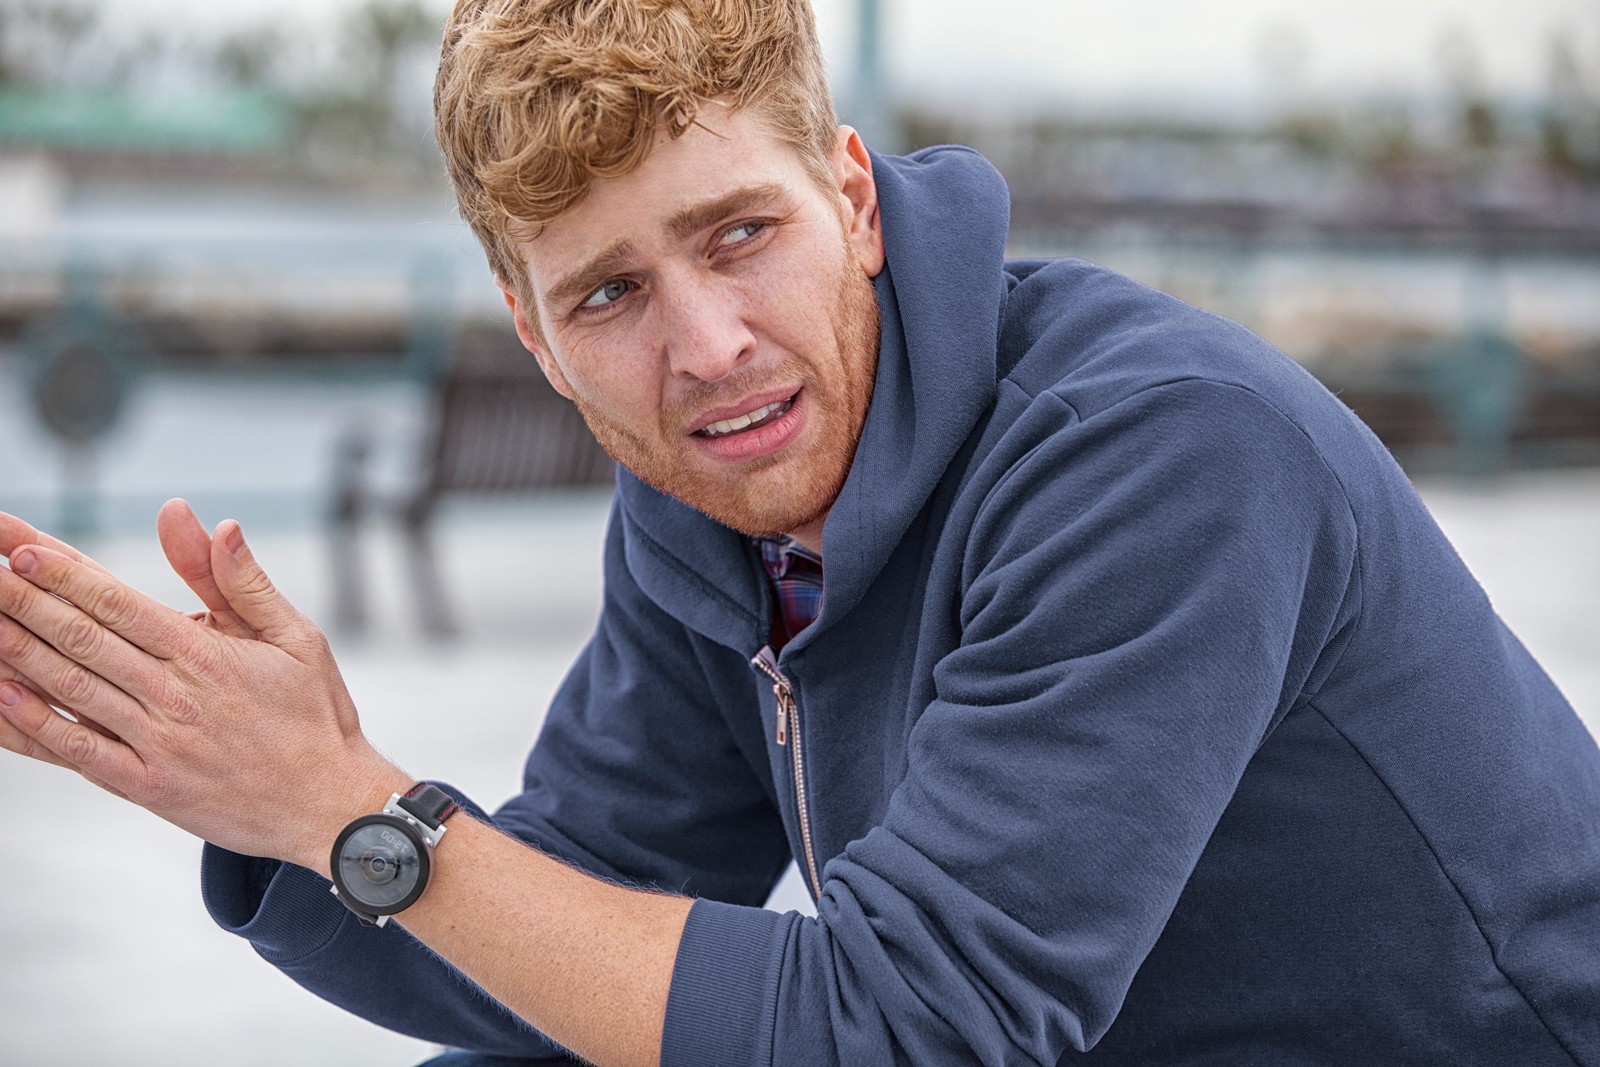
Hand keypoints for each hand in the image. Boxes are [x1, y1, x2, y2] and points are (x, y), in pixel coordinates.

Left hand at [0, 507, 405, 872]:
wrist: (331, 806)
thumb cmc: (316, 716)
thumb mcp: (297, 636)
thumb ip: (243, 581)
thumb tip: (217, 523)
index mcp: (207, 653)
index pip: (118, 601)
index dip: (62, 571)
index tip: (17, 543)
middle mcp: (174, 696)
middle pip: (80, 638)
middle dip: (20, 599)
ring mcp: (157, 744)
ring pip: (69, 689)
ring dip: (14, 651)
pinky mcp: (148, 787)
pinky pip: (77, 752)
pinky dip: (32, 725)